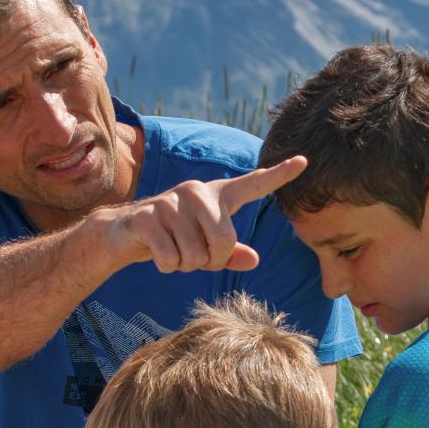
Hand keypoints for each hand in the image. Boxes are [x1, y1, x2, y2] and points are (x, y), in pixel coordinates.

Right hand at [94, 156, 306, 273]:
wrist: (125, 233)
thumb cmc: (173, 239)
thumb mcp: (204, 249)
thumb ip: (230, 253)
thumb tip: (254, 259)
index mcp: (216, 197)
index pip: (252, 185)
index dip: (278, 175)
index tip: (304, 161)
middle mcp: (197, 192)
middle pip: (224, 241)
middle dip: (211, 261)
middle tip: (195, 257)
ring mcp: (171, 202)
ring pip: (195, 256)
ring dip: (185, 265)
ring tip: (173, 250)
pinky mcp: (148, 216)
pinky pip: (171, 259)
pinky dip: (167, 266)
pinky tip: (157, 252)